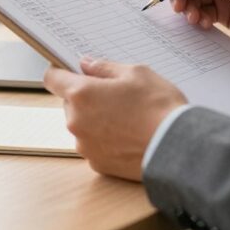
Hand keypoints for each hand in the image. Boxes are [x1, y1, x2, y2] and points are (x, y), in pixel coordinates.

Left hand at [43, 58, 186, 180]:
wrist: (177, 147)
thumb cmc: (158, 107)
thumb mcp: (136, 73)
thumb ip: (104, 67)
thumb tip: (87, 64)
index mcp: (81, 94)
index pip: (52, 78)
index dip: (60, 72)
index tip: (69, 71)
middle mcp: (76, 122)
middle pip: (70, 103)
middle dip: (86, 98)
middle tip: (115, 96)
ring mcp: (85, 145)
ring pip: (82, 125)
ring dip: (95, 120)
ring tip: (127, 118)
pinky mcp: (97, 164)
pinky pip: (94, 145)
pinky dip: (106, 140)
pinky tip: (128, 136)